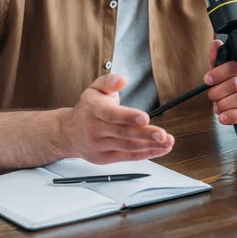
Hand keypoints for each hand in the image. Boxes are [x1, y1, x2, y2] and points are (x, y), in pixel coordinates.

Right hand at [59, 74, 174, 163]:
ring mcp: (100, 146)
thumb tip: (123, 79)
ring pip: (127, 146)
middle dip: (145, 134)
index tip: (145, 118)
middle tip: (163, 134)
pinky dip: (145, 154)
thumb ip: (110, 82)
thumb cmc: (87, 108)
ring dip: (150, 145)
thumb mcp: (95, 88)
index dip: (129, 117)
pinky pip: (127, 157)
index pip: (112, 115)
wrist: (69, 132)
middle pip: (123, 133)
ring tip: (167, 141)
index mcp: (94, 110)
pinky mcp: (105, 158)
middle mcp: (95, 129)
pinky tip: (159, 149)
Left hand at [204, 40, 236, 129]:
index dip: (218, 72)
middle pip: (235, 84)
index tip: (207, 79)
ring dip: (224, 104)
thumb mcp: (227, 72)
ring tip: (217, 108)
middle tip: (212, 96)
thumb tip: (215, 43)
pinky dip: (233, 116)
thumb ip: (218, 59)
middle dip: (219, 92)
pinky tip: (223, 117)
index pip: (232, 67)